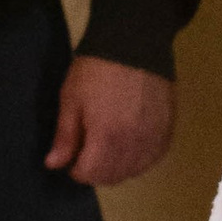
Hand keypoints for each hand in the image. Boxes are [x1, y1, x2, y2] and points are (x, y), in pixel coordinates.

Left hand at [45, 52, 174, 188]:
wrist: (135, 43)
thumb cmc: (96, 70)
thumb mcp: (71, 99)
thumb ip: (65, 136)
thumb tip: (54, 164)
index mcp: (106, 137)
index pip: (90, 174)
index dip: (76, 169)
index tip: (73, 156)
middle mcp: (133, 143)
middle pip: (113, 176)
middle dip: (96, 171)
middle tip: (89, 151)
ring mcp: (153, 137)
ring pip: (134, 170)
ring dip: (118, 167)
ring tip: (109, 148)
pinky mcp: (168, 129)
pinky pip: (153, 158)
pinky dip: (139, 159)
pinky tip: (130, 145)